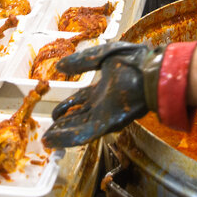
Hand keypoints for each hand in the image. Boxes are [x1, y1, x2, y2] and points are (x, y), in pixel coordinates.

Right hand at [42, 42, 161, 148]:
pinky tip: (54, 140)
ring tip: (46, 140)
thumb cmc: (133, 60)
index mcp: (101, 90)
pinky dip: (67, 138)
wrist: (150, 71)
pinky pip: (84, 134)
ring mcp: (104, 115)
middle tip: (47, 130)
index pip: (79, 101)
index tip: (53, 113)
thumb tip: (59, 66)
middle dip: (62, 124)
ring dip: (62, 134)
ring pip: (78, 128)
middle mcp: (102, 105)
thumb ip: (81, 61)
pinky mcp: (106, 123)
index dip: (65, 107)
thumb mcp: (101, 56)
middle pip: (78, 118)